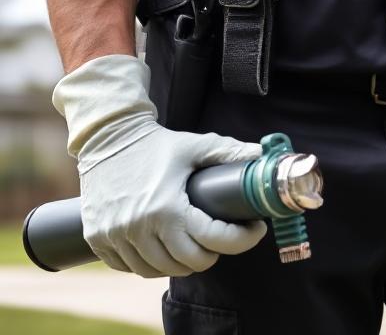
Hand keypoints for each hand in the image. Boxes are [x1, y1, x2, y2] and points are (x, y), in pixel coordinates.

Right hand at [53, 55, 266, 277]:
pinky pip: (131, 268)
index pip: (213, 241)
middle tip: (221, 238)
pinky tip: (163, 248)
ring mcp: (115, 236)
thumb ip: (230, 153)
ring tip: (194, 244)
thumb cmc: (156, 144)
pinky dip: (150, 264)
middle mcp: (139, 227)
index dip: (242, 240)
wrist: (107, 138)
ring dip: (181, 263)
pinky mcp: (98, 240)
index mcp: (167, 207)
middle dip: (212, 254)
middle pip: (189, 263)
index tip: (254, 229)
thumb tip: (262, 155)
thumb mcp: (197, 145)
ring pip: (158, 271)